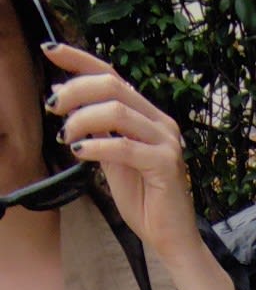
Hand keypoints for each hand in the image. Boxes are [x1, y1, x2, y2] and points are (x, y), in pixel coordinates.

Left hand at [43, 42, 200, 268]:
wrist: (171, 239)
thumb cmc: (145, 203)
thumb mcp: (114, 162)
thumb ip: (99, 133)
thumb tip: (70, 104)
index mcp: (148, 117)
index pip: (112, 76)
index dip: (80, 60)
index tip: (50, 51)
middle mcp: (160, 122)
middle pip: (113, 86)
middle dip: (76, 91)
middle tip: (52, 106)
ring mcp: (167, 141)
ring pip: (117, 111)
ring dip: (83, 120)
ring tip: (66, 136)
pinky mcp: (166, 163)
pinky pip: (124, 147)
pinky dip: (97, 146)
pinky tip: (79, 153)